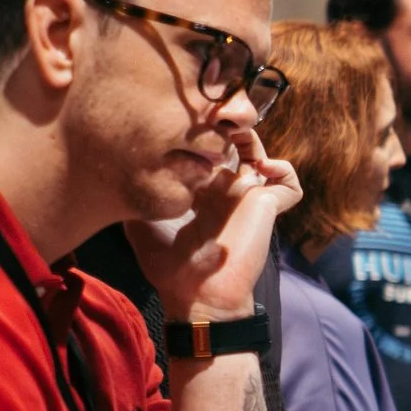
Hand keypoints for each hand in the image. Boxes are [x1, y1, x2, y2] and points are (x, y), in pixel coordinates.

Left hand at [126, 130, 301, 322]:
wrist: (197, 293)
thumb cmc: (169, 267)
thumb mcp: (139, 223)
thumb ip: (139, 195)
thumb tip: (120, 171)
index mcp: (198, 193)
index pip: (204, 153)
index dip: (199, 136)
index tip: (186, 125)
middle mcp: (224, 192)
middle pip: (234, 147)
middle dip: (226, 127)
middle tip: (215, 117)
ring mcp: (248, 199)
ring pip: (262, 156)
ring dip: (253, 139)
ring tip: (237, 132)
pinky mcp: (268, 208)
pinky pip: (290, 184)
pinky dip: (284, 170)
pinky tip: (262, 167)